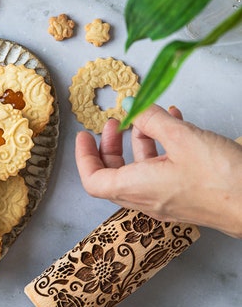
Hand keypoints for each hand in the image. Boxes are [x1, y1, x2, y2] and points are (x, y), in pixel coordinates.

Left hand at [75, 104, 241, 237]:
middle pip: (113, 174)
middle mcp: (146, 199)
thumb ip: (151, 119)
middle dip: (110, 146)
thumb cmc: (221, 177)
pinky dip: (162, 149)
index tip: (84, 136)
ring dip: (139, 143)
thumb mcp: (182, 137)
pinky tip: (175, 125)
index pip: (92, 181)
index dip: (84, 157)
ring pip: (139, 170)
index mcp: (136, 188)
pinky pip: (161, 172)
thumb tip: (130, 106)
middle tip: (115, 123)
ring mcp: (166, 201)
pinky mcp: (184, 197)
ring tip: (149, 117)